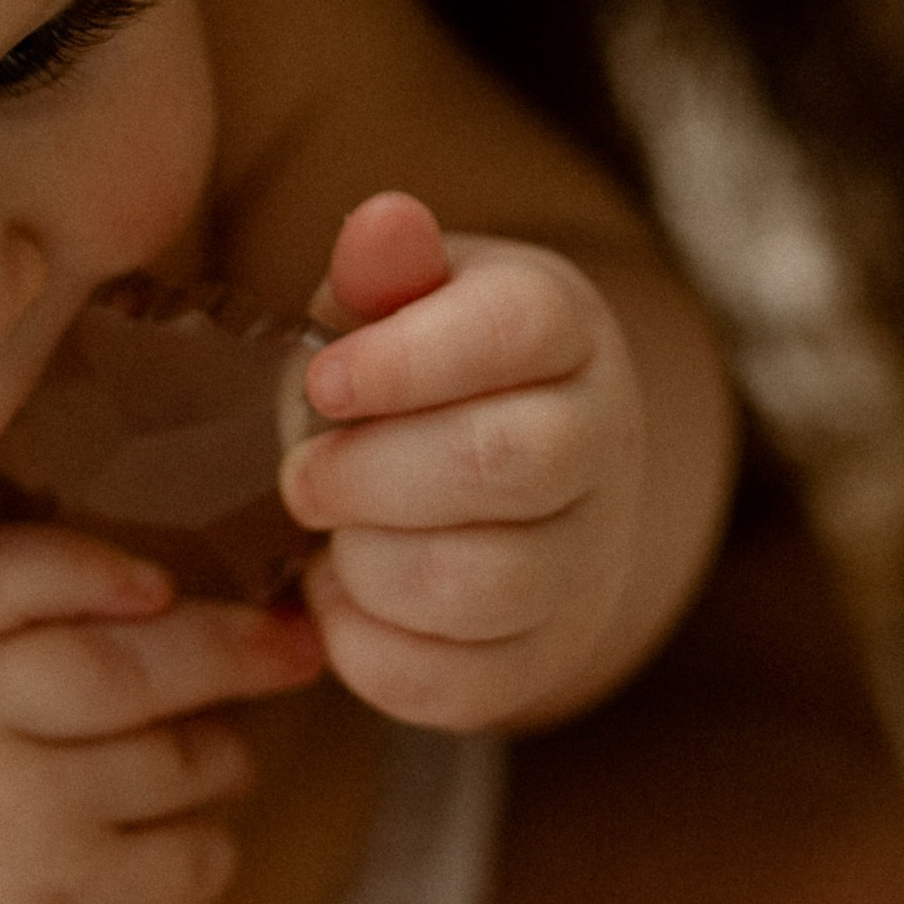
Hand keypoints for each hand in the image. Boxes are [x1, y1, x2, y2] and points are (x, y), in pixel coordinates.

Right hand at [0, 535, 322, 903]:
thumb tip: (148, 579)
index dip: (81, 570)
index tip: (153, 582)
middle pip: (122, 668)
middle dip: (228, 649)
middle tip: (294, 641)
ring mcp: (20, 825)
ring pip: (182, 760)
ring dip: (219, 754)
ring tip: (204, 758)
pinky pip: (193, 854)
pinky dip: (204, 842)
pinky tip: (167, 843)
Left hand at [283, 192, 646, 731]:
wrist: (488, 477)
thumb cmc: (417, 370)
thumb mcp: (396, 300)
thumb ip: (381, 268)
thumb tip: (384, 221)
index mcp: (565, 328)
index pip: (518, 331)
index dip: (404, 361)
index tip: (323, 379)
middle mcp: (602, 441)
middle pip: (502, 465)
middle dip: (368, 475)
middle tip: (302, 476)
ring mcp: (587, 559)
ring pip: (483, 584)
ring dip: (368, 564)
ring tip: (332, 533)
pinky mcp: (543, 657)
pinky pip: (454, 681)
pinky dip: (367, 646)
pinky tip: (345, 594)